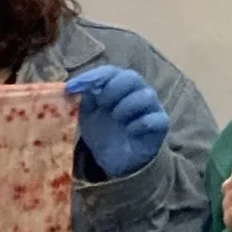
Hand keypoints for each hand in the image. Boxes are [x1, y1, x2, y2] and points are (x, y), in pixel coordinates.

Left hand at [66, 60, 171, 181]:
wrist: (115, 160)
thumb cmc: (103, 131)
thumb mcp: (88, 114)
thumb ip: (84, 98)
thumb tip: (74, 86)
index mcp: (119, 86)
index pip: (110, 72)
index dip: (92, 77)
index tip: (72, 88)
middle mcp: (138, 92)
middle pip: (132, 77)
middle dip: (113, 89)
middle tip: (102, 104)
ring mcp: (151, 108)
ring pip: (146, 96)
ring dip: (127, 106)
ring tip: (117, 119)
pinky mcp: (160, 125)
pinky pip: (156, 118)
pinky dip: (140, 123)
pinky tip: (129, 131)